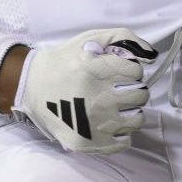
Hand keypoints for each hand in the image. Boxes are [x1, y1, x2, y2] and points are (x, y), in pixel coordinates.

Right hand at [13, 28, 153, 154]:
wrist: (30, 85)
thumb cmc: (64, 60)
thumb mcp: (90, 38)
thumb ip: (124, 38)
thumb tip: (151, 55)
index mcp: (95, 70)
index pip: (136, 71)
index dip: (130, 69)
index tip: (118, 71)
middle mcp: (96, 98)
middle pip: (140, 95)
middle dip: (132, 89)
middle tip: (117, 89)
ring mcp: (92, 124)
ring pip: (136, 120)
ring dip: (130, 111)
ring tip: (115, 106)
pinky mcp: (87, 143)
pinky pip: (124, 142)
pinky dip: (120, 132)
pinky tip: (108, 122)